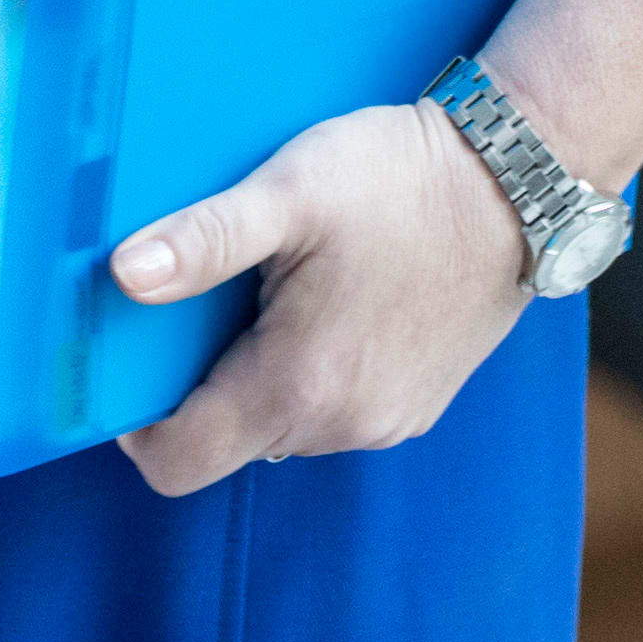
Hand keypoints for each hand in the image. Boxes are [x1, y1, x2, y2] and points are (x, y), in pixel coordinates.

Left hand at [106, 96, 534, 495]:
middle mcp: (342, 426)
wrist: (519, 179)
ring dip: (262, 375)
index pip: (178, 462)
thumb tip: (123, 275)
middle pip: (229, 441)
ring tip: (276, 290)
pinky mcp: (418, 407)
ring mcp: (386, 423)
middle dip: (200, 385)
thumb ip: (205, 239)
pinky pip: (335, 411)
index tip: (131, 364)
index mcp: (297, 386)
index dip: (137, 425)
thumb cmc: (401, 179)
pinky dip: (314, 372)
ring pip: (283, 425)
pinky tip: (331, 300)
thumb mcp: (291, 190)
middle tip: (206, 300)